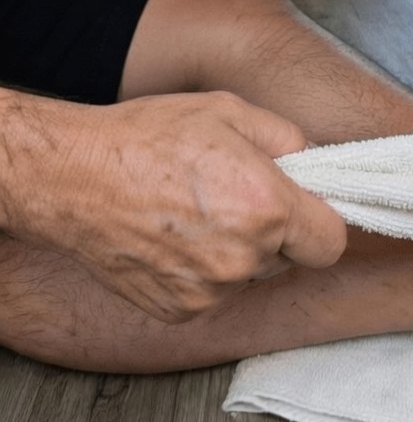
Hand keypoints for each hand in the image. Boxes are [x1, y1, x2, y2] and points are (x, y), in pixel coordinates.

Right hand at [0, 89, 346, 321]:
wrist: (74, 177)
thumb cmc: (148, 138)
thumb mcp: (229, 112)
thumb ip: (286, 139)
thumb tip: (311, 164)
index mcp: (267, 207)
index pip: (330, 242)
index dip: (319, 224)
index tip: (302, 210)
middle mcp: (243, 257)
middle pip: (288, 259)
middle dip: (273, 233)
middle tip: (232, 198)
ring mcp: (210, 290)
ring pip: (249, 276)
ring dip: (236, 252)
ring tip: (192, 214)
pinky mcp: (180, 309)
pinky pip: (212, 293)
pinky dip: (200, 272)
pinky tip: (172, 238)